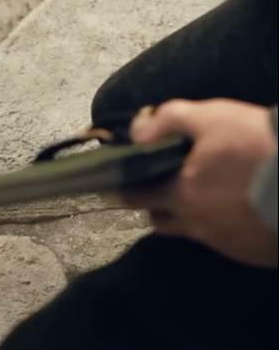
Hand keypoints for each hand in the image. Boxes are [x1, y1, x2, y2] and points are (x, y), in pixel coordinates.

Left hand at [120, 99, 277, 266]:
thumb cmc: (262, 147)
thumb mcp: (213, 118)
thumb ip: (168, 119)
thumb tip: (136, 129)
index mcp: (181, 196)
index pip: (135, 197)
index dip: (120, 189)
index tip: (109, 186)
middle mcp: (200, 225)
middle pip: (161, 220)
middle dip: (153, 204)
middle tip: (156, 188)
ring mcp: (229, 243)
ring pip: (195, 232)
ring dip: (188, 216)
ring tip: (198, 196)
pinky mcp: (256, 252)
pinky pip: (227, 241)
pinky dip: (223, 225)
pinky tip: (234, 208)